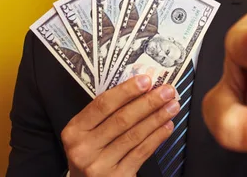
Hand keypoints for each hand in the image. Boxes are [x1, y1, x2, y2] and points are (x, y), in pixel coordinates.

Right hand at [61, 75, 179, 176]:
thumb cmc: (91, 152)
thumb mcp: (88, 132)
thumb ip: (107, 113)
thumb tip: (140, 89)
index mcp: (75, 131)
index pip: (102, 104)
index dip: (126, 90)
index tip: (145, 80)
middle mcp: (84, 149)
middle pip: (121, 119)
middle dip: (148, 102)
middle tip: (166, 91)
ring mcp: (99, 165)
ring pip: (134, 135)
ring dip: (157, 118)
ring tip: (171, 106)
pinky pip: (141, 152)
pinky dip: (156, 137)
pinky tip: (166, 126)